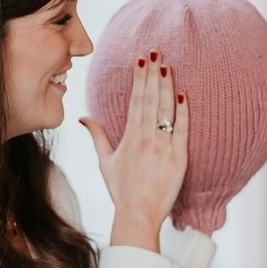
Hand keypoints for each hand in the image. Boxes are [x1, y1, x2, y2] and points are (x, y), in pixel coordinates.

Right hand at [80, 50, 188, 250]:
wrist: (138, 215)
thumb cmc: (121, 191)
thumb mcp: (105, 162)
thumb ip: (97, 136)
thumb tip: (83, 118)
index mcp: (129, 138)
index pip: (135, 101)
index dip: (139, 79)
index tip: (140, 60)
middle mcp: (146, 139)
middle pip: (150, 99)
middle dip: (153, 74)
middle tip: (156, 52)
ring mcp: (163, 148)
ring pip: (166, 110)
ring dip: (167, 86)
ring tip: (168, 65)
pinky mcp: (179, 158)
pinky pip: (182, 130)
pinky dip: (183, 112)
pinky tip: (183, 94)